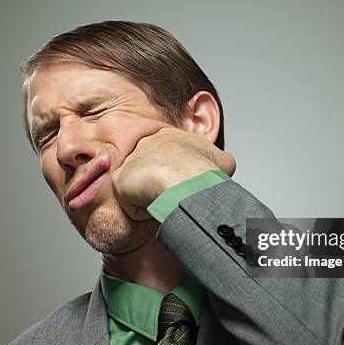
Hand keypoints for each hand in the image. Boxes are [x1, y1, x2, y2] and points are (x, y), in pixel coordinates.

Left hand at [112, 127, 235, 220]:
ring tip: (165, 201)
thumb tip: (223, 164)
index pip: (168, 154)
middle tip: (174, 193)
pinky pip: (130, 200)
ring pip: (139, 184)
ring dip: (150, 194)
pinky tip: (154, 207)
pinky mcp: (120, 180)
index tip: (183, 182)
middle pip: (150, 168)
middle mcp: (147, 143)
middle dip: (160, 182)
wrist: (187, 180)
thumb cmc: (204, 170)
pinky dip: (141, 208)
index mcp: (170, 136)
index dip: (176, 171)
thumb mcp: (222, 160)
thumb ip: (218, 160)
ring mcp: (131, 160)